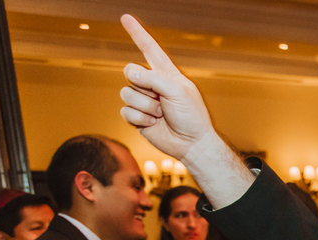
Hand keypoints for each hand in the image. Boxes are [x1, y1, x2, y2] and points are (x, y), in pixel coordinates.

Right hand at [119, 15, 216, 160]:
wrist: (192, 144)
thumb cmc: (192, 117)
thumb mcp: (177, 91)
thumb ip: (153, 78)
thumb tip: (129, 73)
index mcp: (166, 74)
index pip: (149, 49)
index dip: (137, 33)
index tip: (126, 18)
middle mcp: (152, 84)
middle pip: (130, 72)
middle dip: (145, 87)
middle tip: (163, 101)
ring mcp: (143, 100)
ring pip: (126, 93)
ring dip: (145, 106)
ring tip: (161, 113)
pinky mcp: (137, 117)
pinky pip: (125, 111)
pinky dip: (140, 118)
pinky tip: (154, 123)